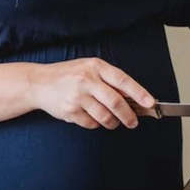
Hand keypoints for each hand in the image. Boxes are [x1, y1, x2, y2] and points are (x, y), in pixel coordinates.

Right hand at [29, 57, 154, 129]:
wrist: (39, 82)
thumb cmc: (67, 75)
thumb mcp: (88, 68)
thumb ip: (108, 80)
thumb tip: (134, 97)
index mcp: (94, 66)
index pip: (122, 80)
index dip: (138, 92)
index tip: (150, 103)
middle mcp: (86, 80)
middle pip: (116, 102)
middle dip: (128, 116)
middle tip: (133, 122)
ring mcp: (77, 96)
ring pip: (105, 116)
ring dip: (112, 122)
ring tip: (110, 120)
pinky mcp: (70, 111)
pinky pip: (91, 124)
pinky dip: (95, 123)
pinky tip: (88, 115)